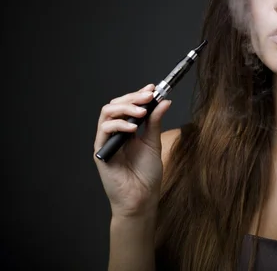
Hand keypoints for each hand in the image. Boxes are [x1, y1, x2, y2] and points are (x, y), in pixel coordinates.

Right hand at [93, 84, 171, 218]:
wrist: (141, 198)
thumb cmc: (146, 174)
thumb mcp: (154, 143)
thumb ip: (155, 122)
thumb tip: (164, 101)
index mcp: (127, 130)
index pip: (128, 105)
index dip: (138, 95)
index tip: (152, 88)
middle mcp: (115, 133)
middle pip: (116, 105)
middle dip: (132, 97)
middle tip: (148, 96)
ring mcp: (107, 141)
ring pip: (107, 114)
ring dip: (125, 108)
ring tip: (141, 111)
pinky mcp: (101, 152)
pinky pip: (104, 131)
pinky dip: (118, 125)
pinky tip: (132, 128)